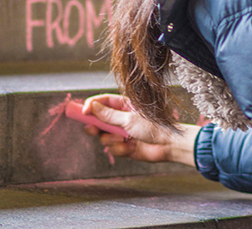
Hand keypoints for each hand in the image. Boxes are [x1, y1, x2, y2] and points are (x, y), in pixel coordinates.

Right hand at [82, 94, 199, 165]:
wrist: (169, 145)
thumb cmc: (154, 127)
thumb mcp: (129, 119)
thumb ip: (109, 115)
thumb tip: (92, 107)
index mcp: (123, 105)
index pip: (101, 102)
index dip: (90, 106)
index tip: (83, 111)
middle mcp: (121, 118)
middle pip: (99, 120)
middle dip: (95, 126)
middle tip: (91, 129)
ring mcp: (122, 133)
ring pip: (104, 137)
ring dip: (112, 140)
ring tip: (124, 139)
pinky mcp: (124, 147)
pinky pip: (113, 149)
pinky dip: (121, 149)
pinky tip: (132, 147)